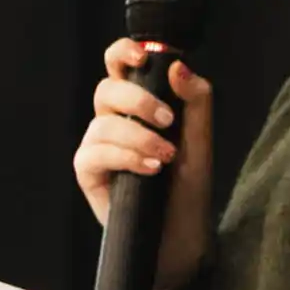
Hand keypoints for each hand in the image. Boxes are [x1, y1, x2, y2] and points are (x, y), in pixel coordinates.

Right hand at [71, 41, 216, 289]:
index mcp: (136, 106)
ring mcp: (97, 147)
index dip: (123, 52)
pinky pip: (95, 153)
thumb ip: (196, 101)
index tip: (143, 57)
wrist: (181, 237)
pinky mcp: (88, 174)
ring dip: (138, 137)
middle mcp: (112, 121)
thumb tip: (177, 65)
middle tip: (167, 120)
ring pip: (102, 124)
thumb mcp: (200, 141)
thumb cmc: (188, 189)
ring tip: (165, 158)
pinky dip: (124, 157)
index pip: (119, 66)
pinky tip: (149, 169)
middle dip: (137, 100)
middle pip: (106, 89)